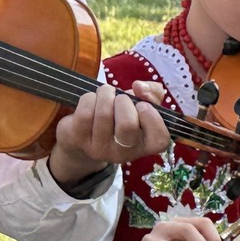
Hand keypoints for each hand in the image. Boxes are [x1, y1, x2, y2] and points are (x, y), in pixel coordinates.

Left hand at [49, 84, 169, 183]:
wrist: (83, 133)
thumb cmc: (119, 115)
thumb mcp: (142, 104)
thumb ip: (152, 93)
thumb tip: (139, 86)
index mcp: (145, 146)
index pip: (159, 139)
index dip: (152, 117)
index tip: (142, 105)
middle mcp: (124, 153)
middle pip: (128, 124)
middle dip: (124, 100)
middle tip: (119, 99)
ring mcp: (100, 149)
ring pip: (104, 113)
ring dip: (105, 94)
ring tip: (105, 94)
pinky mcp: (80, 140)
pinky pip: (86, 112)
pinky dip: (89, 98)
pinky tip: (92, 100)